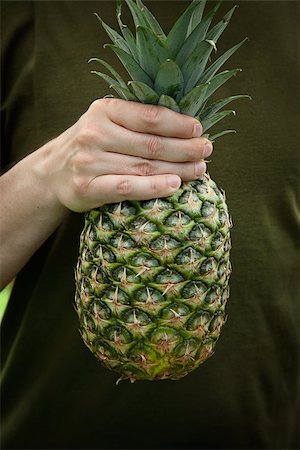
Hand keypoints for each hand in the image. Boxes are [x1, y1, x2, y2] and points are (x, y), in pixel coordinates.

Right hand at [40, 98, 212, 211]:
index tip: (199, 129)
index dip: (178, 124)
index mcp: (103, 110)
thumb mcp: (106, 122)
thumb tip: (185, 126)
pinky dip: (154, 188)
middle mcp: (95, 133)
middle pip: (152, 144)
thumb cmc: (90, 144)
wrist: (52, 172)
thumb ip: (136, 120)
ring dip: (178, 169)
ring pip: (144, 167)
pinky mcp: (88, 188)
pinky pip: (128, 188)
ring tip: (200, 169)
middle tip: (207, 151)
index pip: (149, 116)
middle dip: (185, 148)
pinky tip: (175, 186)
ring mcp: (90, 162)